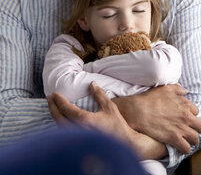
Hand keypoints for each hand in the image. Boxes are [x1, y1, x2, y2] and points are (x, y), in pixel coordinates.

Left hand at [47, 81, 166, 159]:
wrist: (123, 143)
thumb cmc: (117, 125)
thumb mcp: (110, 107)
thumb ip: (100, 95)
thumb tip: (92, 84)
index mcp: (85, 120)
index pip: (66, 108)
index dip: (59, 100)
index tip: (54, 93)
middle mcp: (77, 130)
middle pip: (58, 118)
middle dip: (52, 107)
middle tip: (49, 98)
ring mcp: (76, 138)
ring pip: (59, 126)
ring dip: (54, 115)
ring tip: (53, 107)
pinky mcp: (77, 143)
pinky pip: (63, 132)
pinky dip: (59, 123)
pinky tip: (60, 119)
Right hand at [113, 84, 200, 153]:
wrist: (138, 111)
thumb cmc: (150, 99)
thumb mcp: (165, 89)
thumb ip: (177, 89)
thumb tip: (185, 91)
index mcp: (185, 104)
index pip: (196, 111)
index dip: (191, 115)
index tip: (187, 118)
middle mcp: (186, 117)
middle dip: (198, 128)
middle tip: (194, 130)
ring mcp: (181, 128)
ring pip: (195, 138)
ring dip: (193, 140)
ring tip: (190, 141)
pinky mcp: (174, 139)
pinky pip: (186, 148)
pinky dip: (185, 149)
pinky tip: (182, 148)